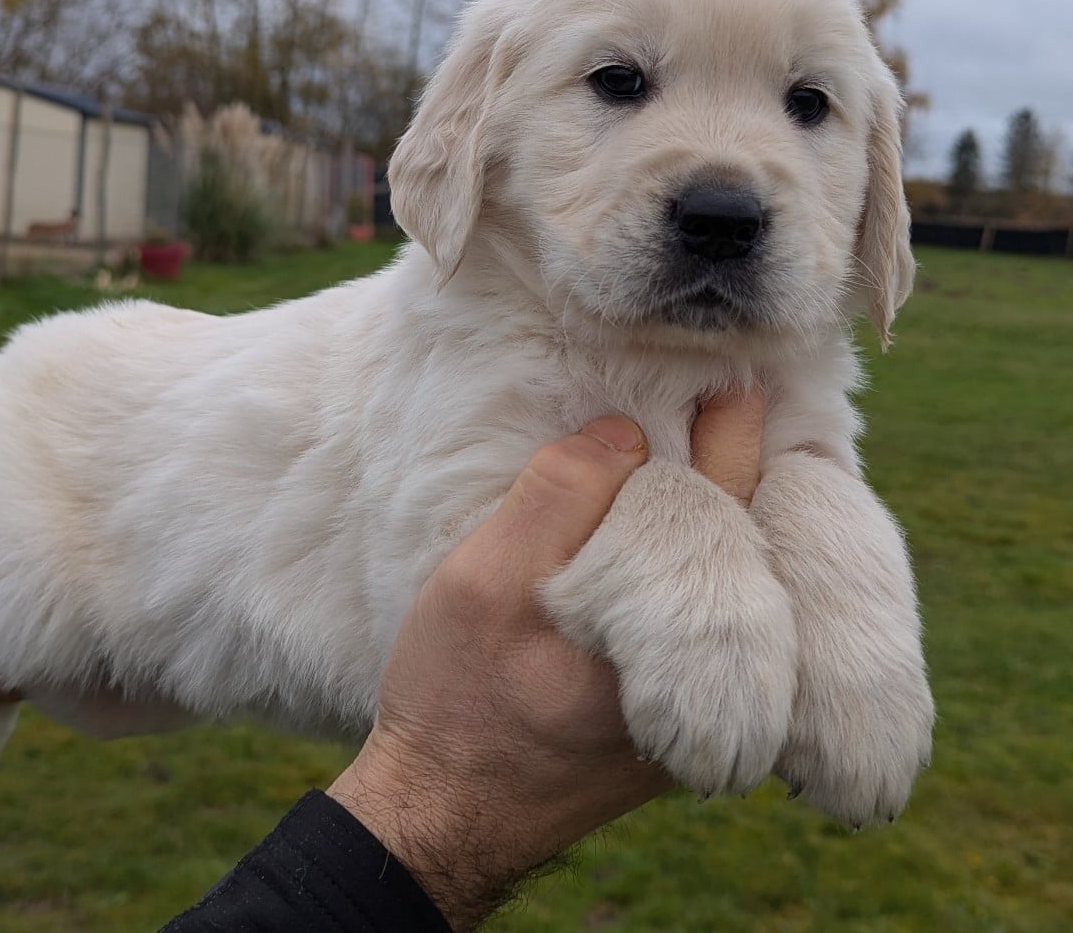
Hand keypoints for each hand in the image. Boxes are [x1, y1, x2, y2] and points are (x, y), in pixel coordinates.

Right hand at [328, 391, 765, 929]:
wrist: (445, 815)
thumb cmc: (456, 696)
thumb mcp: (485, 582)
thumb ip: (558, 497)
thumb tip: (622, 431)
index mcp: (676, 630)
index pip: (725, 508)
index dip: (727, 435)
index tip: (732, 378)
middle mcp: (716, 677)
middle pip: (750, 547)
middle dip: (740, 470)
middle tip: (736, 395)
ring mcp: (705, 705)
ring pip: (740, 592)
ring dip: (728, 519)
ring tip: (718, 449)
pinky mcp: (682, 721)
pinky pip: (717, 628)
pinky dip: (709, 571)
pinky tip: (683, 529)